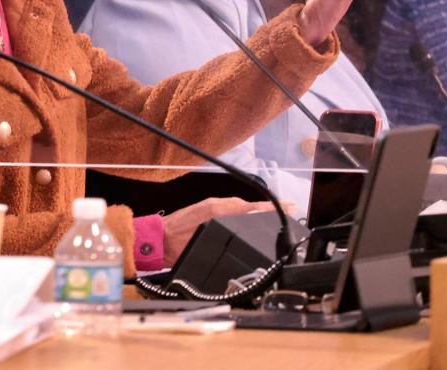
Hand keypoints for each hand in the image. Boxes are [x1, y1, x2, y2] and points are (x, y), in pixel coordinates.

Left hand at [162, 197, 291, 266]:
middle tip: (288, 213)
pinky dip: (244, 215)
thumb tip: (249, 219)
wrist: (156, 241)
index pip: (252, 207)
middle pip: (249, 206)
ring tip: (274, 218)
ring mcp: (211, 208)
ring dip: (257, 213)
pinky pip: (231, 212)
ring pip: (241, 209)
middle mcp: (217, 205)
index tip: (290, 206)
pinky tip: (249, 222)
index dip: (271, 208)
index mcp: (219, 208)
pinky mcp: (206, 213)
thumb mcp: (205, 237)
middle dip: (268, 210)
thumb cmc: (177, 242)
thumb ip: (227, 227)